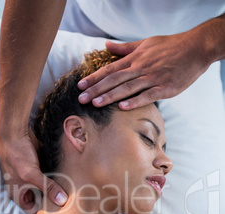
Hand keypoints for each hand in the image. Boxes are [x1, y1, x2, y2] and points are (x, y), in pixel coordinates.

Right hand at [0, 122, 67, 213]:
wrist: (14, 132)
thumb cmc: (16, 154)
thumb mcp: (31, 174)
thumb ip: (47, 187)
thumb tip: (62, 201)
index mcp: (18, 194)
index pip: (33, 212)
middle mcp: (25, 189)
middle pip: (42, 202)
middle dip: (54, 205)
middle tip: (71, 212)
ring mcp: (33, 179)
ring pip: (47, 191)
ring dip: (57, 193)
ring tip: (74, 200)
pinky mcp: (40, 170)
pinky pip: (51, 179)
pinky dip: (58, 182)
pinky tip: (70, 185)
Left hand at [78, 31, 209, 108]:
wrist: (195, 48)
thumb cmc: (170, 46)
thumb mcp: (146, 43)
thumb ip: (125, 48)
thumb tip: (107, 46)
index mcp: (135, 59)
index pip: (110, 69)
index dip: (94, 78)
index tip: (80, 85)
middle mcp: (141, 68)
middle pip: (114, 80)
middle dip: (96, 89)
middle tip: (81, 99)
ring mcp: (152, 78)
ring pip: (127, 88)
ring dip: (110, 96)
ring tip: (95, 104)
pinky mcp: (165, 88)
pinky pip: (147, 96)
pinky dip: (135, 101)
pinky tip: (122, 107)